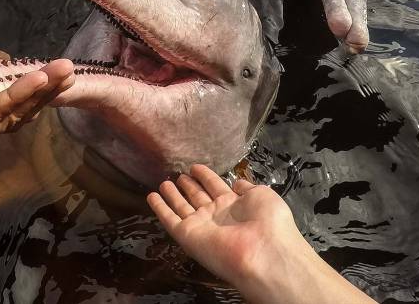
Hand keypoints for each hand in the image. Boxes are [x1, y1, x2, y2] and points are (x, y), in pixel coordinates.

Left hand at [0, 20, 73, 154]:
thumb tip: (15, 65)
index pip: (6, 88)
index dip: (32, 78)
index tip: (57, 65)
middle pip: (14, 106)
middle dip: (45, 88)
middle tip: (71, 72)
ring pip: (10, 115)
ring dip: (40, 92)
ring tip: (66, 72)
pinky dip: (18, 98)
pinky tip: (40, 79)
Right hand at [148, 165, 374, 303]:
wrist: (262, 252)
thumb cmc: (267, 220)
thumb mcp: (262, 195)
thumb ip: (246, 188)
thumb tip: (236, 183)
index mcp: (235, 205)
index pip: (216, 187)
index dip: (206, 176)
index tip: (196, 166)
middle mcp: (217, 215)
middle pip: (198, 197)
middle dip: (189, 185)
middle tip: (179, 174)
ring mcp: (201, 225)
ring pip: (182, 207)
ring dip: (173, 195)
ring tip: (164, 182)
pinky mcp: (187, 235)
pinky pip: (170, 220)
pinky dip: (160, 208)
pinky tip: (151, 196)